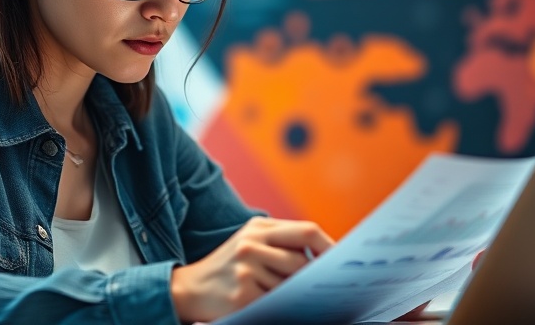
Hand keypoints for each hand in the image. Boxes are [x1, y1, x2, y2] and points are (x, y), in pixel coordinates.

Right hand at [170, 216, 333, 322]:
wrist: (190, 289)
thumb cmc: (230, 266)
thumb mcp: (251, 242)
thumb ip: (283, 243)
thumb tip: (326, 258)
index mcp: (258, 228)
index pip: (307, 231)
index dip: (330, 247)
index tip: (344, 261)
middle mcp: (251, 244)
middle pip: (302, 261)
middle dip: (313, 277)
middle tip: (324, 287)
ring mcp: (245, 270)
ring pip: (291, 285)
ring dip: (296, 295)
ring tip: (295, 298)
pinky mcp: (241, 295)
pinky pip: (276, 303)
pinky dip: (281, 306)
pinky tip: (278, 307)